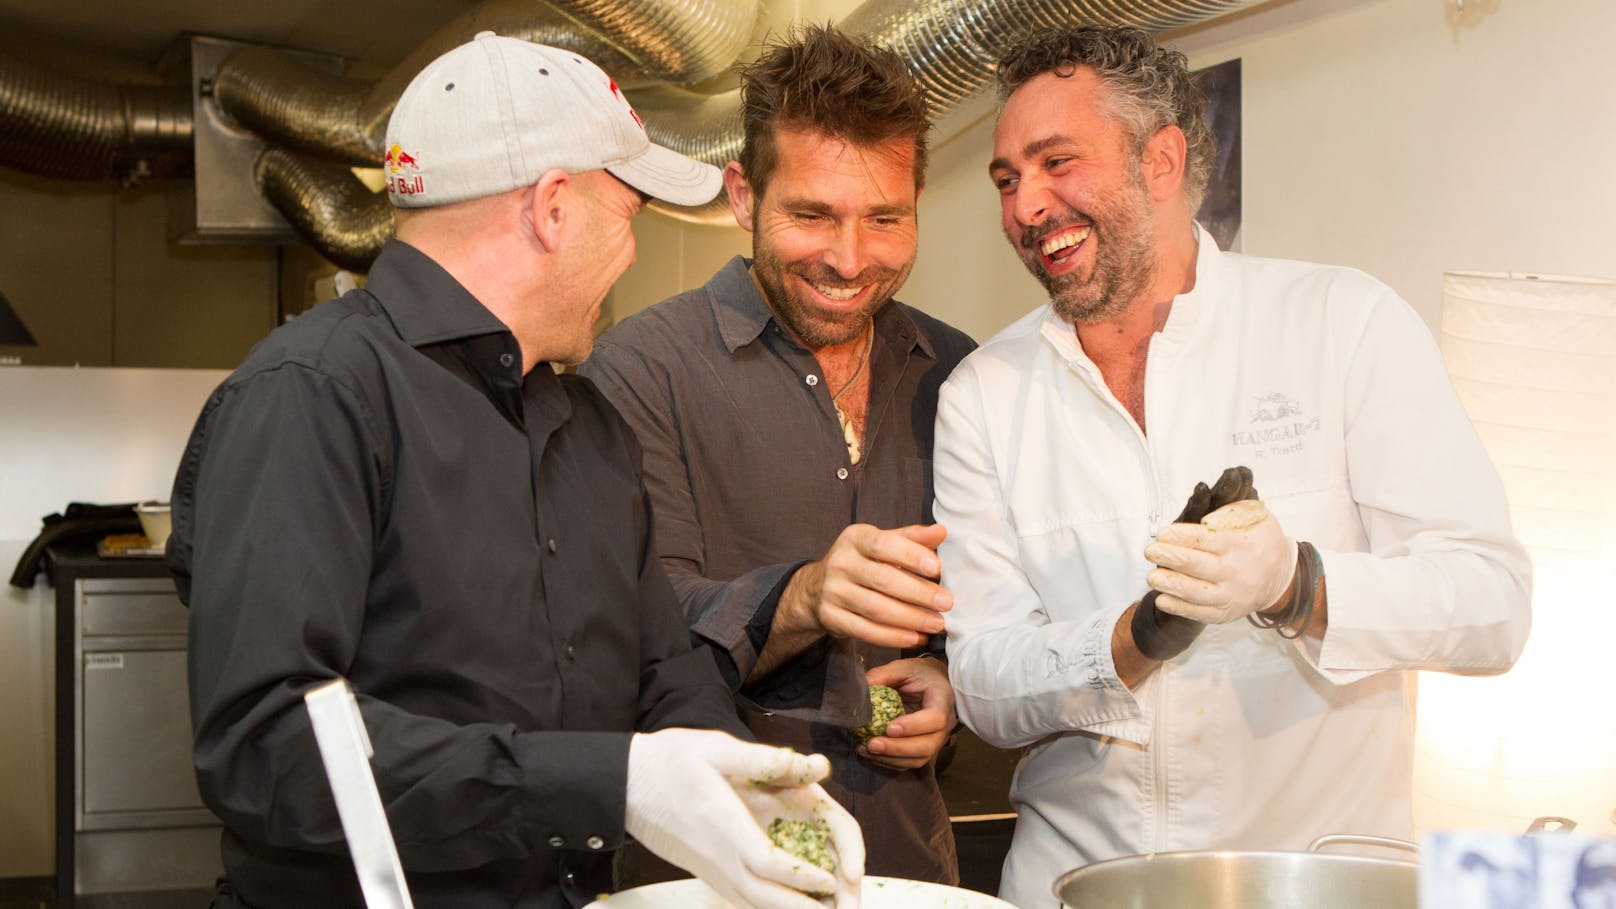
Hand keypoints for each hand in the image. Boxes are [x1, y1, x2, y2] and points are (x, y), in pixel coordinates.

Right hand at [625, 729, 862, 908]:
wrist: (625, 784)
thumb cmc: (670, 761)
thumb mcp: (716, 748)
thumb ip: (765, 759)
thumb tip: (814, 764)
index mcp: (722, 821)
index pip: (766, 861)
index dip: (799, 876)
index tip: (828, 880)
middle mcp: (715, 853)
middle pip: (761, 894)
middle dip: (799, 907)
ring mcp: (707, 867)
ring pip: (750, 900)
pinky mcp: (703, 871)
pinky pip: (739, 896)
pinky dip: (766, 904)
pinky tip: (785, 903)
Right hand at [780, 524, 952, 648]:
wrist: (816, 587)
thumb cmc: (862, 561)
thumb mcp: (882, 543)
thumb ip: (912, 538)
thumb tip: (942, 531)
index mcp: (854, 538)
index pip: (883, 545)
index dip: (911, 555)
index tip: (937, 568)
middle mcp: (840, 563)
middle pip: (883, 580)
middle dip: (919, 593)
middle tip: (946, 603)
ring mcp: (833, 592)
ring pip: (876, 608)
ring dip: (911, 618)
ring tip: (937, 623)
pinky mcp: (831, 618)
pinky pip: (865, 631)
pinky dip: (893, 637)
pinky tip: (915, 638)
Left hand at [858, 657, 956, 770]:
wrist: (934, 683)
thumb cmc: (920, 674)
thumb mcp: (903, 667)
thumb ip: (883, 675)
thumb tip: (861, 688)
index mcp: (942, 699)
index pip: (935, 718)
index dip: (913, 726)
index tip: (889, 728)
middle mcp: (944, 724)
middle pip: (927, 745)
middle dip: (897, 748)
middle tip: (872, 744)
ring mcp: (936, 739)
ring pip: (919, 758)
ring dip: (891, 758)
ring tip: (866, 749)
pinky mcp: (925, 748)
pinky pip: (910, 762)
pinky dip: (890, 762)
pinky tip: (871, 754)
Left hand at [1143, 499, 1296, 623]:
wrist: (1281, 577)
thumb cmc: (1261, 541)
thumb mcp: (1256, 516)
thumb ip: (1231, 511)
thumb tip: (1205, 517)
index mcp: (1241, 544)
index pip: (1204, 540)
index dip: (1179, 536)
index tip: (1162, 534)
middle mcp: (1236, 571)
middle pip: (1195, 565)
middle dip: (1168, 557)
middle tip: (1150, 551)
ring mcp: (1232, 595)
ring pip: (1195, 592)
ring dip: (1169, 584)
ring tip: (1152, 576)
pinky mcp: (1227, 613)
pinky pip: (1200, 613)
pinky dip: (1178, 608)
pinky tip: (1162, 599)